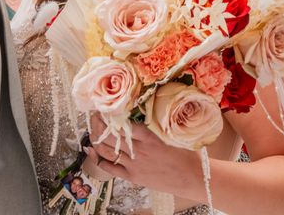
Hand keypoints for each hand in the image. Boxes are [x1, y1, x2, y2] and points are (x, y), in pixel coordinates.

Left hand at [87, 114, 201, 197]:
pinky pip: (110, 167)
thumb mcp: (172, 132)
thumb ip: (156, 121)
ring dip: (95, 138)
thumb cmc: (186, 153)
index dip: (108, 114)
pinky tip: (90, 150)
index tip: (101, 106)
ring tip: (91, 128)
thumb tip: (144, 104)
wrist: (192, 178)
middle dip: (97, 123)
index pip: (121, 122)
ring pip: (106, 150)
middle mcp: (139, 150)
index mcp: (149, 136)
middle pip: (109, 135)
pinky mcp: (132, 177)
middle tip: (93, 114)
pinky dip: (97, 158)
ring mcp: (134, 164)